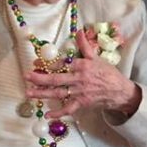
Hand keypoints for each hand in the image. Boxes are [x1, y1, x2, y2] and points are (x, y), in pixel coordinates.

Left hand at [24, 30, 140, 118]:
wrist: (119, 91)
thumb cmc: (108, 73)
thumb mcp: (96, 58)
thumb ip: (85, 46)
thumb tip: (79, 32)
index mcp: (82, 65)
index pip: (61, 64)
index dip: (47, 63)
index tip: (36, 63)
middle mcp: (79, 79)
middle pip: (56, 79)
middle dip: (39, 78)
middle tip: (26, 76)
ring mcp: (80, 92)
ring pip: (58, 93)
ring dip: (43, 93)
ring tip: (29, 93)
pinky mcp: (82, 103)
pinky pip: (68, 109)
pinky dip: (58, 112)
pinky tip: (48, 114)